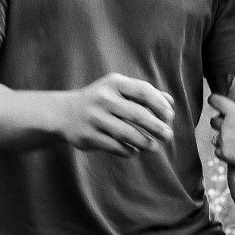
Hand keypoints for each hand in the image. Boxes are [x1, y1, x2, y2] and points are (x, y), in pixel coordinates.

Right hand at [56, 73, 175, 155]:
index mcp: (114, 83)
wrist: (64, 113)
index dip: (160, 105)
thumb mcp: (118, 90)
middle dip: (157, 127)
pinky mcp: (88, 136)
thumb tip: (170, 103)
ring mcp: (94, 118)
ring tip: (154, 147)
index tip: (169, 117)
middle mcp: (103, 98)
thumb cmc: (101, 101)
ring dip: (145, 143)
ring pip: (127, 133)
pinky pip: (115, 146)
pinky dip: (128, 151)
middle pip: (137, 114)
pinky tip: (134, 151)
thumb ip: (143, 94)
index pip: (143, 91)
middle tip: (168, 136)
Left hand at [207, 93, 234, 174]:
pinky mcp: (226, 154)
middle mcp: (226, 124)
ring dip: (223, 139)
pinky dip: (224, 152)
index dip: (214, 100)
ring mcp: (225, 140)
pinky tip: (232, 152)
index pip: (216, 101)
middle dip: (219, 123)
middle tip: (228, 126)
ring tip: (233, 142)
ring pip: (215, 138)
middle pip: (213, 121)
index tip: (214, 101)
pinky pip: (217, 152)